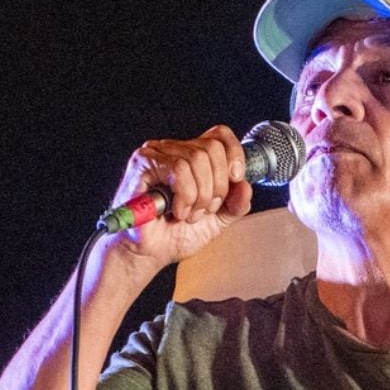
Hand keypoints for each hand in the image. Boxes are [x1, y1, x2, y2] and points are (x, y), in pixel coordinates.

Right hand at [104, 126, 253, 268]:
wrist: (148, 253)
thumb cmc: (174, 235)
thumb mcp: (216, 221)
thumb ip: (235, 204)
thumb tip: (246, 185)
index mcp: (192, 158)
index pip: (219, 135)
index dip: (234, 155)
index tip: (236, 179)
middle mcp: (174, 150)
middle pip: (212, 148)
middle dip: (217, 185)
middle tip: (205, 209)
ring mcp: (157, 153)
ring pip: (197, 158)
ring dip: (200, 194)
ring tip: (190, 214)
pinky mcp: (143, 163)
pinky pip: (179, 168)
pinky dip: (185, 194)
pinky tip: (178, 210)